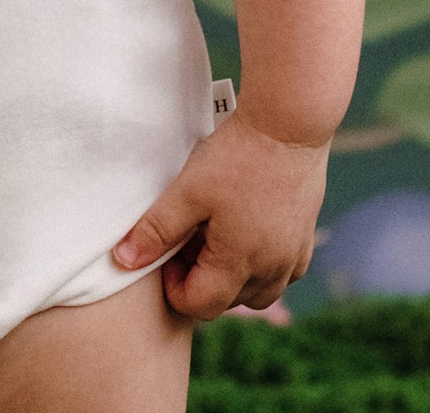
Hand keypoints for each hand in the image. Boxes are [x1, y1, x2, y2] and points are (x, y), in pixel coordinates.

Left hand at [110, 107, 326, 319]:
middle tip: (188, 234)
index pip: (200, 305)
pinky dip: (258, 265)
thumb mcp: (188, 191)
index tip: (167, 251)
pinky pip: (281, 274)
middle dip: (200, 279)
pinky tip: (244, 230)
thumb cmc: (236, 157)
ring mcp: (293, 258)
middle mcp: (272, 271)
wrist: (288, 125)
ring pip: (257, 293)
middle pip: (227, 301)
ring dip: (230, 276)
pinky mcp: (305, 241)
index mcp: (239, 263)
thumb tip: (123, 260)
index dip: (174, 285)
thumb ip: (155, 230)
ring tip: (214, 232)